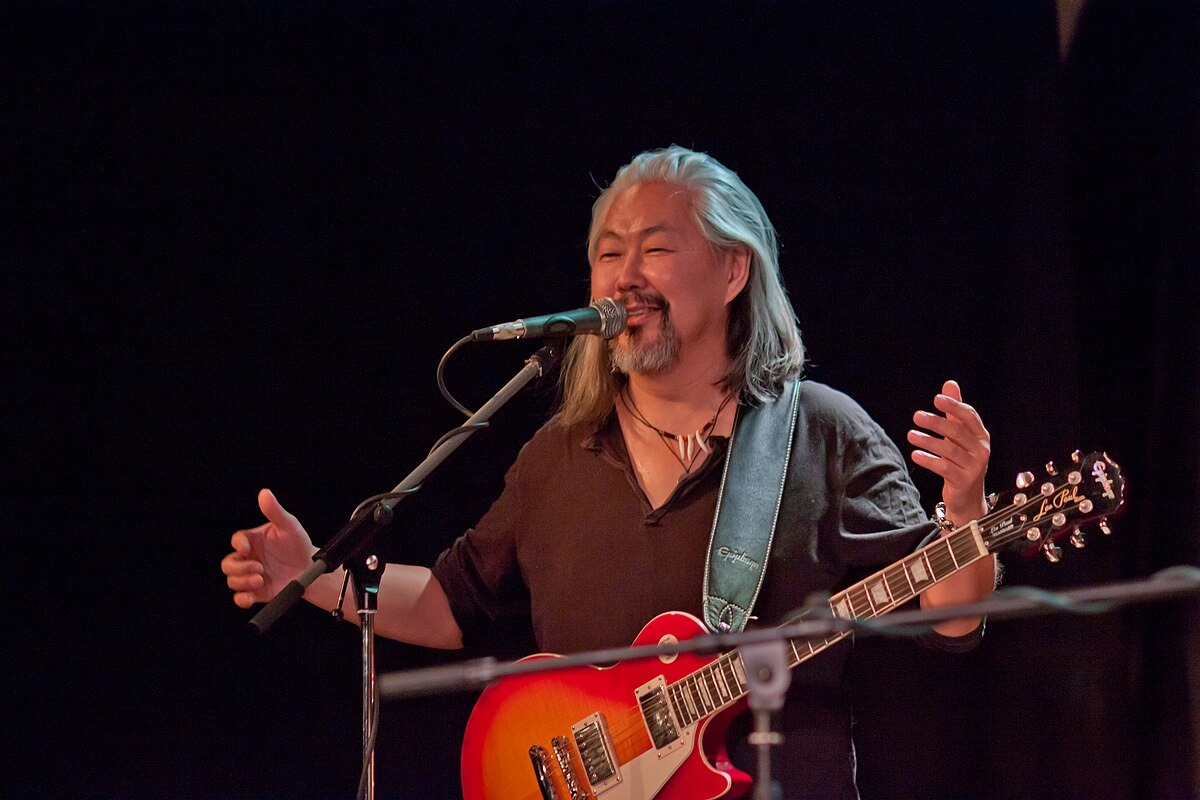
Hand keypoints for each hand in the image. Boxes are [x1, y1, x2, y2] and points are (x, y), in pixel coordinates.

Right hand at [222, 488, 316, 608]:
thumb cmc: (298, 544)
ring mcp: (251, 576)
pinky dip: (241, 599)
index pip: (236, 540)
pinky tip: (250, 596)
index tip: (247, 548)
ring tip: (261, 579)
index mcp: (253, 540)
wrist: (311, 569)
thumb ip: (275, 512)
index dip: (238, 544)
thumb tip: (264, 493)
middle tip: (259, 568)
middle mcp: (249, 558)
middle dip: (239, 568)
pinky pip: (239, 598)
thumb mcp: (289, 526)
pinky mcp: (256, 592)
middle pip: (228, 564)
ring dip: (243, 582)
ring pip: (232, 580)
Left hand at [907, 380, 990, 525]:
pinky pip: (944, 468)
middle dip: (936, 422)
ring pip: (949, 450)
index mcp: (981, 435)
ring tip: (911, 435)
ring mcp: (974, 466)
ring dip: (928, 441)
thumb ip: (955, 411)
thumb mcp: (960, 435)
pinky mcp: (964, 481)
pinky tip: (915, 454)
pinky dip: (928, 460)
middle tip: (917, 416)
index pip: (969, 416)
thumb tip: (950, 384)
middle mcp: (981, 449)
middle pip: (957, 432)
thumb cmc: (962, 460)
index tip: (936, 399)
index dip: (954, 406)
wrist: (968, 496)